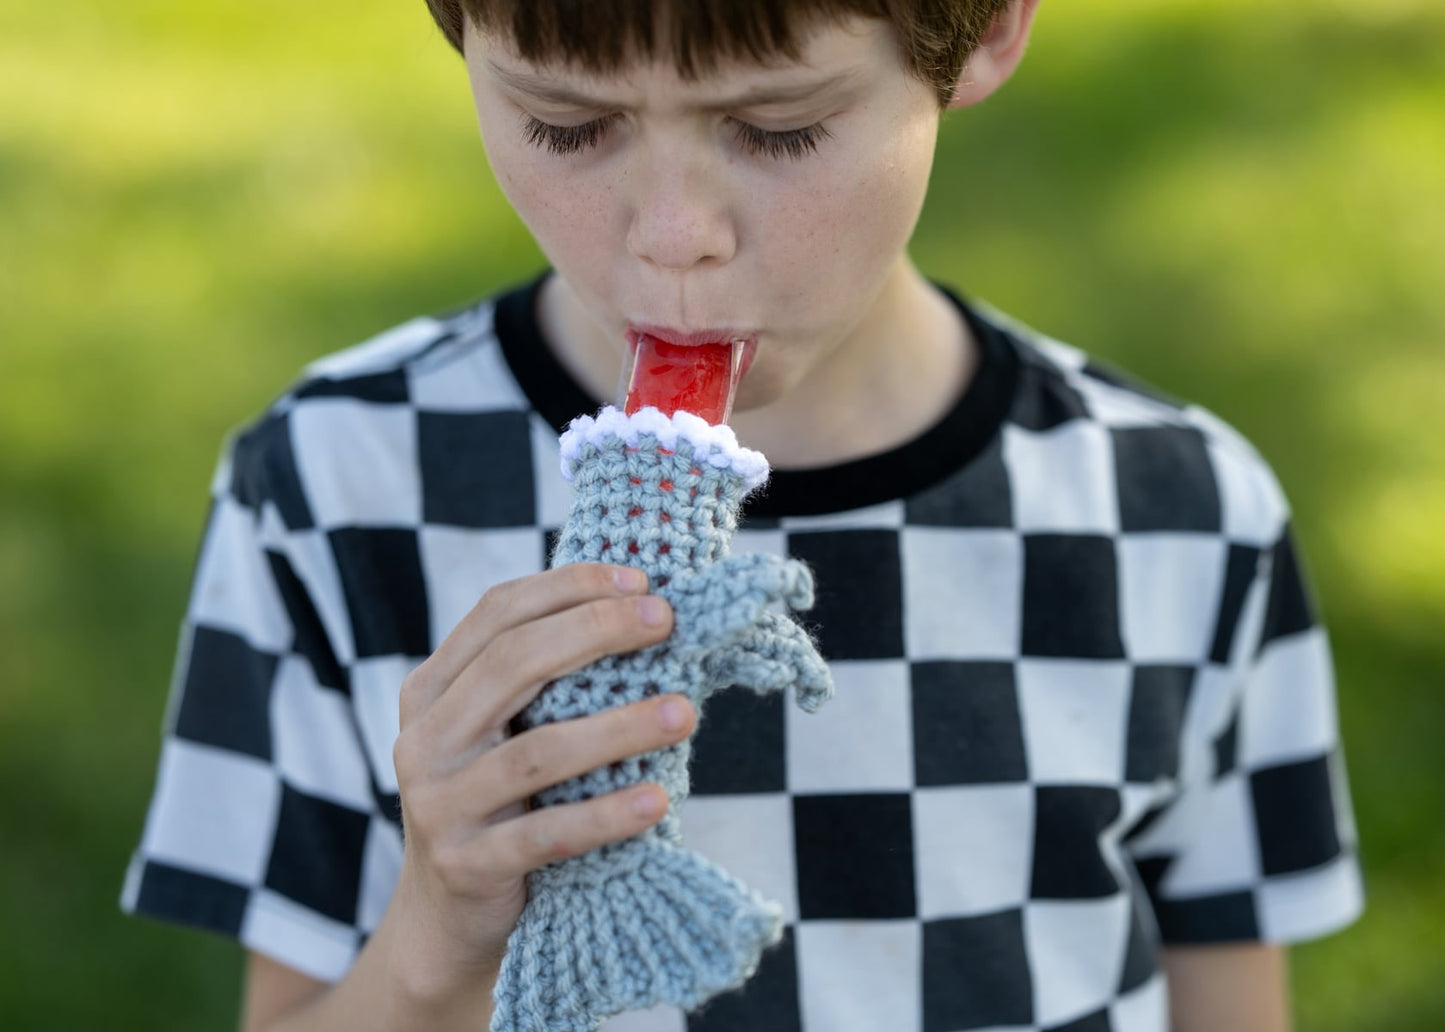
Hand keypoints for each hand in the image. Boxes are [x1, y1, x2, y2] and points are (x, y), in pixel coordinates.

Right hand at [385, 564, 694, 997]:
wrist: (447, 920)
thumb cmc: (501, 803)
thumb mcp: (501, 731)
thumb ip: (542, 678)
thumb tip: (644, 611)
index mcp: (432, 689)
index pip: (498, 613)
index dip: (569, 587)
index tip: (641, 581)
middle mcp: (425, 739)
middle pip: (513, 664)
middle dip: (596, 631)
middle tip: (666, 621)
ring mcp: (440, 804)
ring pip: (538, 752)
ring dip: (619, 728)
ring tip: (684, 713)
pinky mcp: (467, 865)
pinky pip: (548, 834)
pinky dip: (607, 815)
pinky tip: (656, 799)